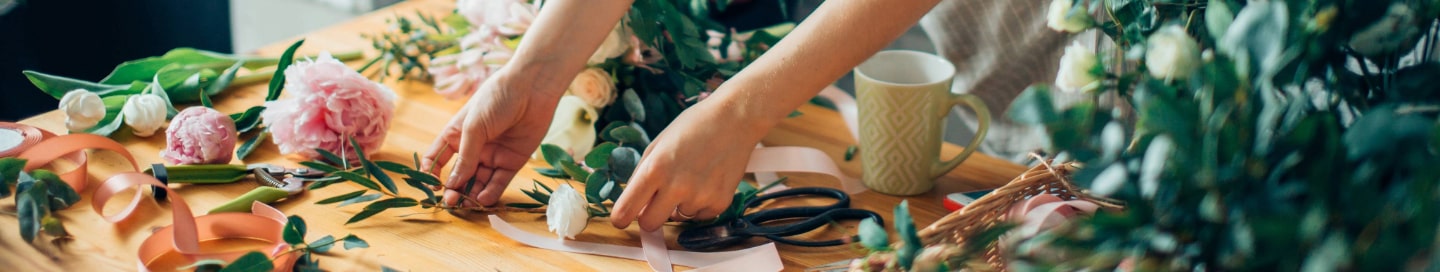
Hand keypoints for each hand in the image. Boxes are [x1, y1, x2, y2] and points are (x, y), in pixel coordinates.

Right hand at [421, 72, 561, 206]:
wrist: (532, 89)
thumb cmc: (497, 98)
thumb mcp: (474, 127)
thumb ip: (465, 157)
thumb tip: (452, 184)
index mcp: (456, 135)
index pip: (437, 159)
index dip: (431, 174)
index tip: (432, 186)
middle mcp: (473, 148)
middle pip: (459, 175)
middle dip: (454, 190)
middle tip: (451, 202)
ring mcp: (492, 155)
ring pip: (479, 182)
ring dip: (471, 195)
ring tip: (466, 206)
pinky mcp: (512, 161)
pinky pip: (499, 182)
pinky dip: (491, 192)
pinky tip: (483, 200)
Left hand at [609, 102, 768, 230]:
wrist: (734, 118)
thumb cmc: (694, 126)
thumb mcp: (658, 144)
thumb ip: (641, 175)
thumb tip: (632, 205)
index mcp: (655, 169)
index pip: (625, 211)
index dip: (621, 217)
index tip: (621, 217)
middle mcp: (676, 186)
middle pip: (650, 224)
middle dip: (649, 216)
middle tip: (656, 202)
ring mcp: (700, 197)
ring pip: (678, 218)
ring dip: (680, 204)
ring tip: (693, 177)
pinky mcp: (719, 203)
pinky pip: (700, 216)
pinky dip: (700, 204)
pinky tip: (707, 180)